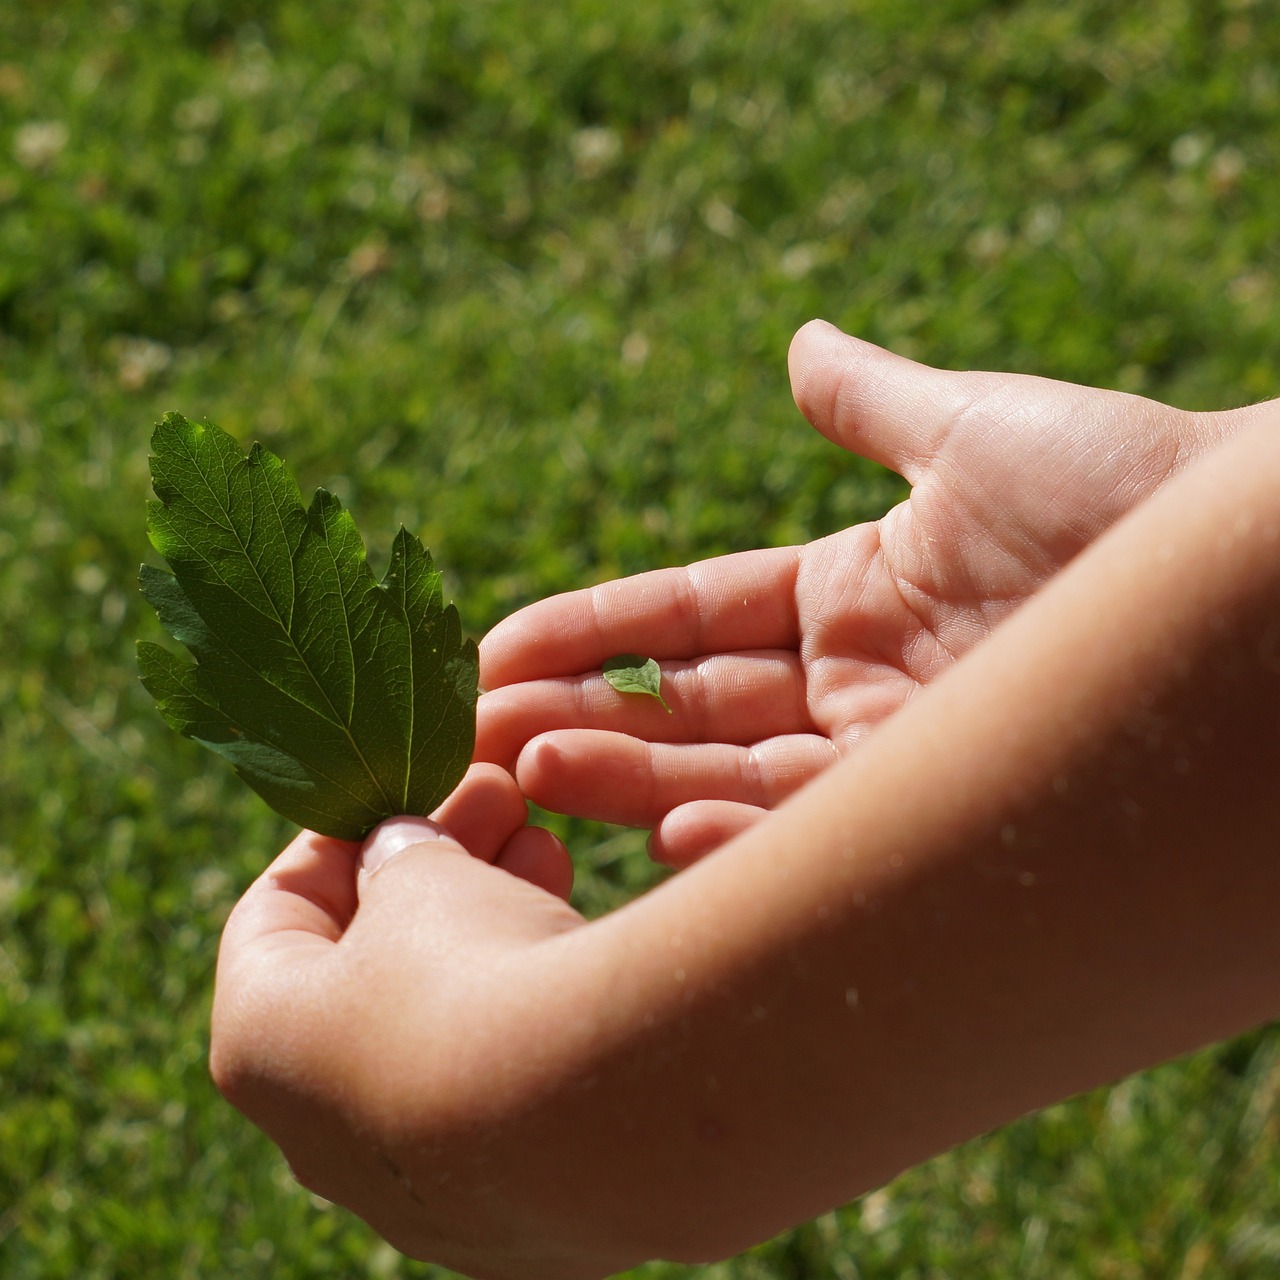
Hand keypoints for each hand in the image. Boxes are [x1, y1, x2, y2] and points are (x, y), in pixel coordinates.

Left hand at [210, 765, 611, 1279]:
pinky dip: (524, 1006)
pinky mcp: (509, 1214)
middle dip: (431, 870)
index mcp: (263, 1045)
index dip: (337, 836)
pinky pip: (501, 1088)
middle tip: (496, 800)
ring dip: (485, 925)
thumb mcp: (422, 875)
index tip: (396, 789)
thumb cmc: (464, 973)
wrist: (588, 1121)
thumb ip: (399, 853)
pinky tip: (571, 936)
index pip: (273, 915)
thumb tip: (397, 848)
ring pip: (440, 1025)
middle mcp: (324, 1132)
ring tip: (547, 847)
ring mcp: (419, 1185)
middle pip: (367, 967)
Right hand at [477, 320, 1247, 865]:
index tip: (496, 647)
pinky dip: (742, 848)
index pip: (686, 623)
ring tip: (530, 776)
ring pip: (730, 785)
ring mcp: (889, 762)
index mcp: (846, 597)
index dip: (590, 634)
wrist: (1232, 577)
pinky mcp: (934, 818)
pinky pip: (816, 841)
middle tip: (476, 735)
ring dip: (629, 786)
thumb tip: (798, 350)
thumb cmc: (1120, 488)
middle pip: (687, 714)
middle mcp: (853, 688)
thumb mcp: (973, 432)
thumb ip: (871, 404)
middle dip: (579, 722)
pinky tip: (665, 840)